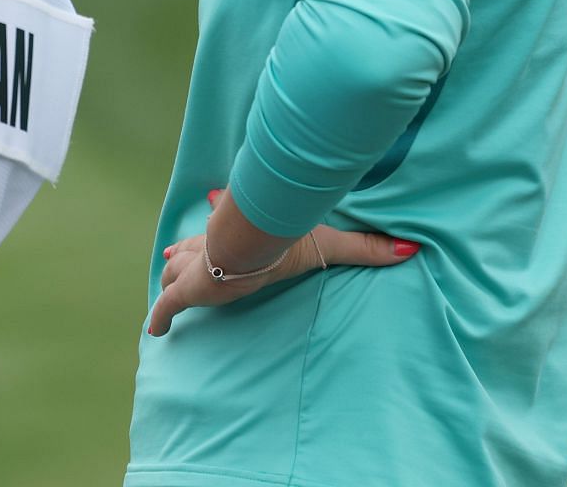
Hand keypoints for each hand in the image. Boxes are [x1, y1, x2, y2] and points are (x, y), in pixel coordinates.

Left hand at [146, 188, 420, 335]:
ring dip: (172, 274)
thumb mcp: (328, 245)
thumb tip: (411, 249)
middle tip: (176, 256)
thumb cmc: (285, 239)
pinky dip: (160, 317)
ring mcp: (197, 269)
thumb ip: (366, 249)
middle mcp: (214, 248)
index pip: (224, 233)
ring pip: (175, 268)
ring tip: (169, 279)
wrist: (253, 238)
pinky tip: (154, 332)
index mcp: (241, 236)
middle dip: (186, 252)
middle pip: (192, 248)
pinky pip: (167, 306)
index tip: (208, 234)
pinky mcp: (188, 289)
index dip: (217, 236)